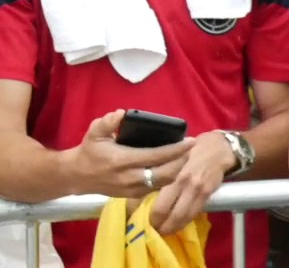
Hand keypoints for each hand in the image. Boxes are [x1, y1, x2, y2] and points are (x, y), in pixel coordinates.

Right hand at [68, 110, 193, 197]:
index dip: (176, 150)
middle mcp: (129, 177)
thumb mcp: (95, 132)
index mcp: (122, 161)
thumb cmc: (89, 151)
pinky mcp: (132, 195)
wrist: (76, 176)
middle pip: (166, 173)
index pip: (157, 156)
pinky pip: (156, 188)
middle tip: (190, 148)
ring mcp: (131, 189)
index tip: (190, 141)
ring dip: (177, 170)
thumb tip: (122, 113)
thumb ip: (108, 122)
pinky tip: (172, 167)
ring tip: (184, 156)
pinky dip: (168, 178)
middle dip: (182, 160)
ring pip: (163, 183)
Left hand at [147, 131, 236, 234]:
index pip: (160, 205)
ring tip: (166, 230)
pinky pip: (195, 212)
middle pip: (171, 214)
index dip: (152, 218)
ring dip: (174, 227)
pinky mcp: (208, 193)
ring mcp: (199, 190)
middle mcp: (186, 184)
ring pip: (184, 217)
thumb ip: (160, 176)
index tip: (146, 221)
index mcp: (173, 175)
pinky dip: (186, 221)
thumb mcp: (171, 159)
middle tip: (154, 230)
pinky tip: (179, 223)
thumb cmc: (189, 151)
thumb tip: (142, 195)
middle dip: (162, 226)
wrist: (217, 148)